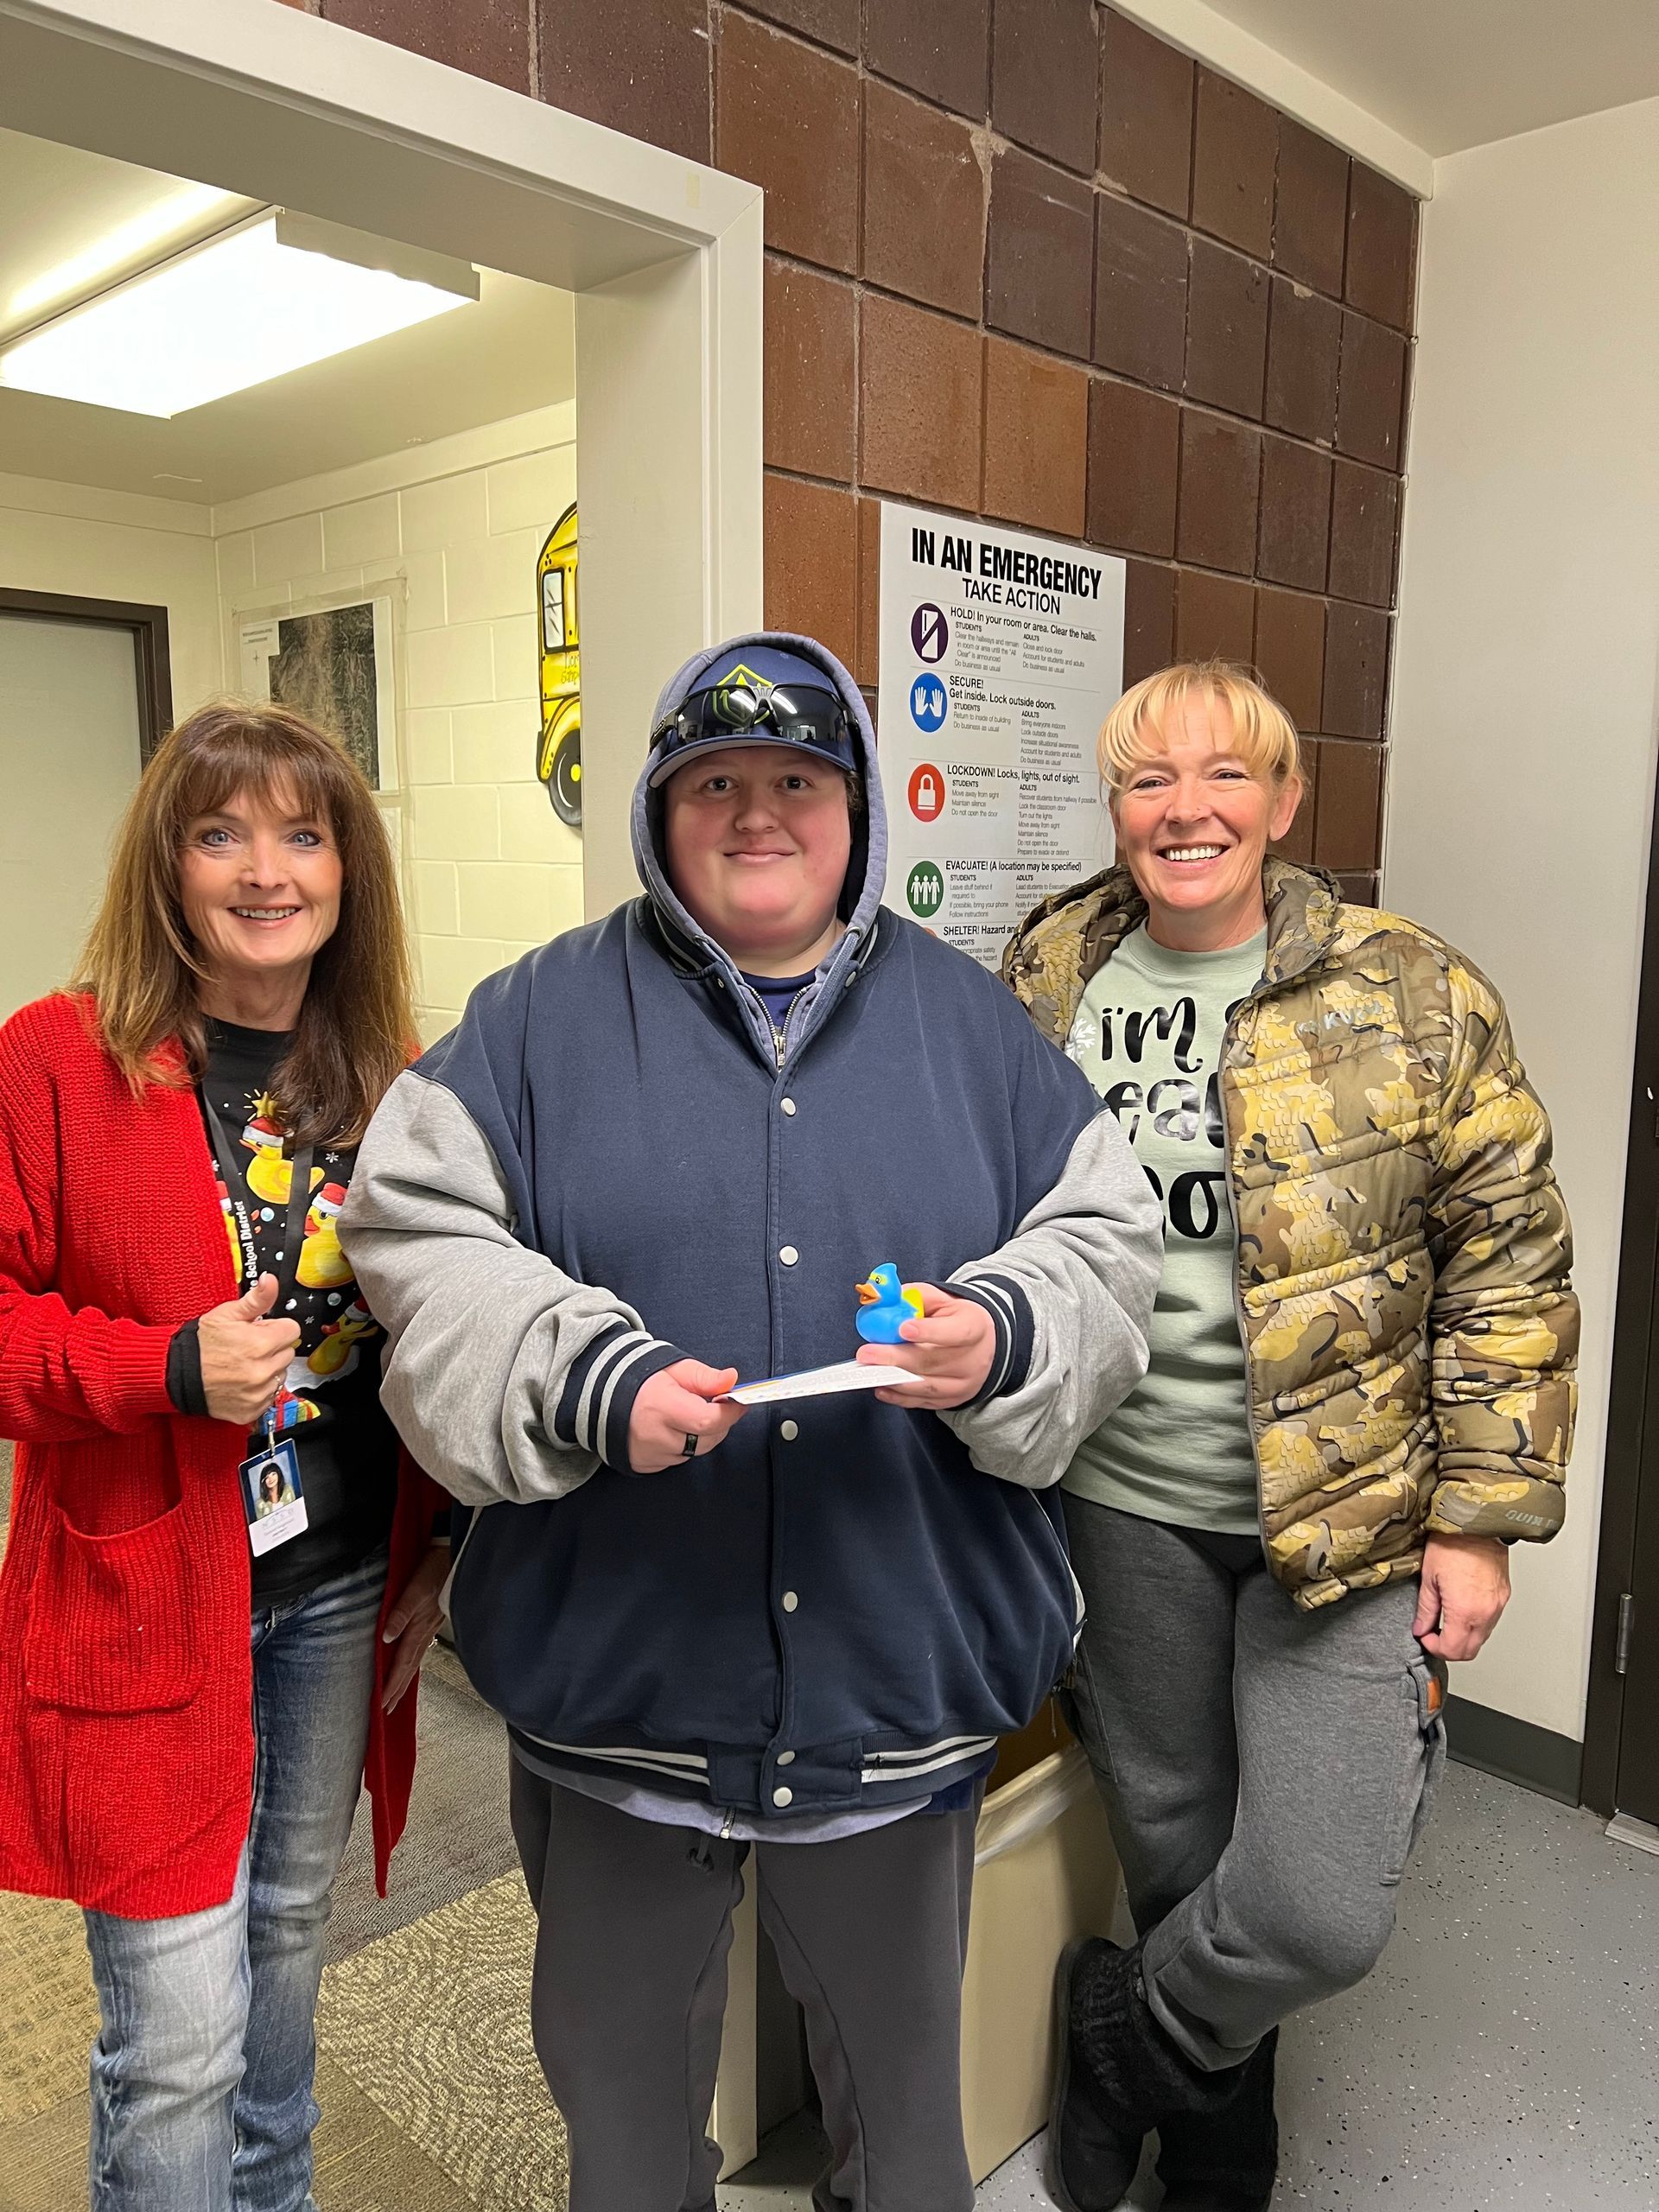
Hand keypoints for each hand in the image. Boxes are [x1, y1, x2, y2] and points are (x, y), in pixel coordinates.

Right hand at [198, 1273, 301, 1428]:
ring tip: (243, 1365)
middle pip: (288, 1353)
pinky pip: (269, 1397)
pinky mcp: (251, 1410)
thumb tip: (270, 1281)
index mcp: (261, 1344)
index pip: (292, 1330)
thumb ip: (256, 1299)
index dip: (276, 1327)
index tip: (261, 1330)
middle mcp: (262, 1371)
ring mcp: (257, 1394)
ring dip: (268, 1369)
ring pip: (280, 1375)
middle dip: (273, 1348)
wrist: (175, 1374)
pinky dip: (259, 1390)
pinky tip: (241, 1382)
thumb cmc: (200, 1344)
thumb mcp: (227, 1314)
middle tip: (249, 1348)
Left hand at [381, 1541, 449, 1712]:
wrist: (453, 1554)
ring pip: (416, 1659)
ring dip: (405, 1679)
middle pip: (410, 1667)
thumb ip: (401, 1612)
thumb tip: (385, 1638)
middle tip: (388, 1709)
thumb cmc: (433, 1569)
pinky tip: (412, 1663)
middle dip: (399, 1689)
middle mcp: (425, 1631)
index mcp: (419, 1627)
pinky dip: (413, 1662)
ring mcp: (431, 1627)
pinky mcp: (433, 1620)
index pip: (402, 1662)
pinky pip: (421, 1648)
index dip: (392, 1684)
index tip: (383, 1704)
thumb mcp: (415, 1588)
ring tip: (397, 1695)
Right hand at [627, 1359, 746, 1473]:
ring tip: (687, 1415)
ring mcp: (648, 1454)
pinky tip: (672, 1429)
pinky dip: (682, 1447)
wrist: (602, 1396)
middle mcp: (654, 1435)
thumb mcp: (675, 1369)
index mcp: (661, 1407)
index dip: (730, 1413)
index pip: (708, 1421)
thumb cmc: (641, 1379)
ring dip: (700, 1437)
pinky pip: (676, 1461)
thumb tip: (731, 1379)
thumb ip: (705, 1377)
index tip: (738, 1403)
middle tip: (715, 1406)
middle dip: (718, 1424)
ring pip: (693, 1453)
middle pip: (705, 1441)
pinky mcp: (643, 1465)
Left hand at [856, 1283, 995, 1409]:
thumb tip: (879, 1299)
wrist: (982, 1345)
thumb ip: (911, 1297)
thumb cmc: (955, 1319)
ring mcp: (964, 1384)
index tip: (903, 1329)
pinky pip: (922, 1402)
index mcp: (974, 1327)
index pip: (954, 1332)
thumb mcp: (940, 1299)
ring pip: (925, 1386)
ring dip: (893, 1379)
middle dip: (895, 1358)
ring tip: (869, 1369)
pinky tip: (881, 1386)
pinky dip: (898, 1396)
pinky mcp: (952, 1400)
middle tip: (867, 1353)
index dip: (928, 1332)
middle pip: (931, 1362)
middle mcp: (973, 1359)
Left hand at [1414, 1533, 1511, 1660]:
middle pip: (1470, 1651)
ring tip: (1446, 1621)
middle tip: (1434, 1634)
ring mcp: (1498, 1606)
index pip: (1453, 1649)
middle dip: (1450, 1648)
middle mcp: (1486, 1613)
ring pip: (1482, 1638)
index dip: (1435, 1648)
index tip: (1425, 1636)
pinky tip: (1462, 1611)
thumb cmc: (1454, 1543)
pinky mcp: (1504, 1597)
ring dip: (1463, 1637)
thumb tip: (1421, 1628)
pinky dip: (1475, 1625)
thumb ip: (1425, 1609)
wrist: (1478, 1522)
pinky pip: (1490, 1622)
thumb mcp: (1429, 1577)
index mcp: (1465, 1610)